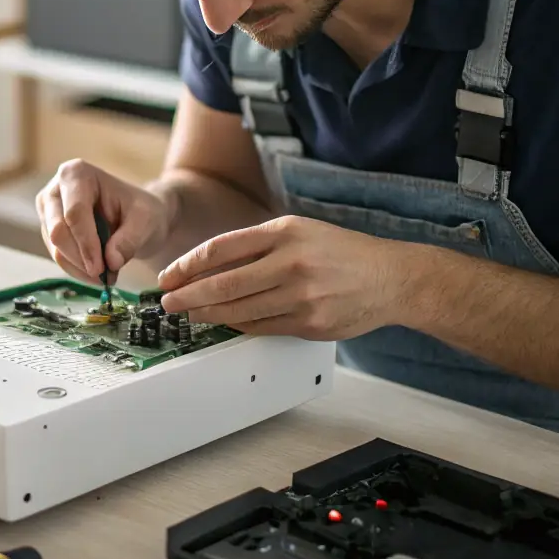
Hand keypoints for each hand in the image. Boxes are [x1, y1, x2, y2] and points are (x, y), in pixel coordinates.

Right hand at [36, 159, 170, 284]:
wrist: (136, 216)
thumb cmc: (141, 210)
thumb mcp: (146, 220)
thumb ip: (130, 239)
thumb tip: (110, 262)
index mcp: (77, 174)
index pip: (75, 213)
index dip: (86, 244)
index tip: (101, 269)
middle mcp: (55, 189)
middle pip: (58, 231)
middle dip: (81, 258)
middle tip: (104, 277)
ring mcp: (48, 210)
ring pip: (55, 248)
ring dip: (80, 268)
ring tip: (106, 275)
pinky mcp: (49, 230)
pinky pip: (58, 256)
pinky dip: (77, 270)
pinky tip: (97, 273)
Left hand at [156, 215, 414, 338]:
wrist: (390, 278)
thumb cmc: (342, 253)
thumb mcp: (300, 230)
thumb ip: (258, 244)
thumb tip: (209, 265)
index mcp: (285, 232)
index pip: (221, 249)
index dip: (188, 265)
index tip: (170, 276)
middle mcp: (291, 262)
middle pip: (224, 283)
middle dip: (188, 296)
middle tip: (168, 303)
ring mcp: (301, 295)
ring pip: (239, 310)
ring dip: (207, 315)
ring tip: (190, 315)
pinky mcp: (309, 323)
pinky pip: (261, 327)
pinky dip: (237, 325)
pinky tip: (224, 323)